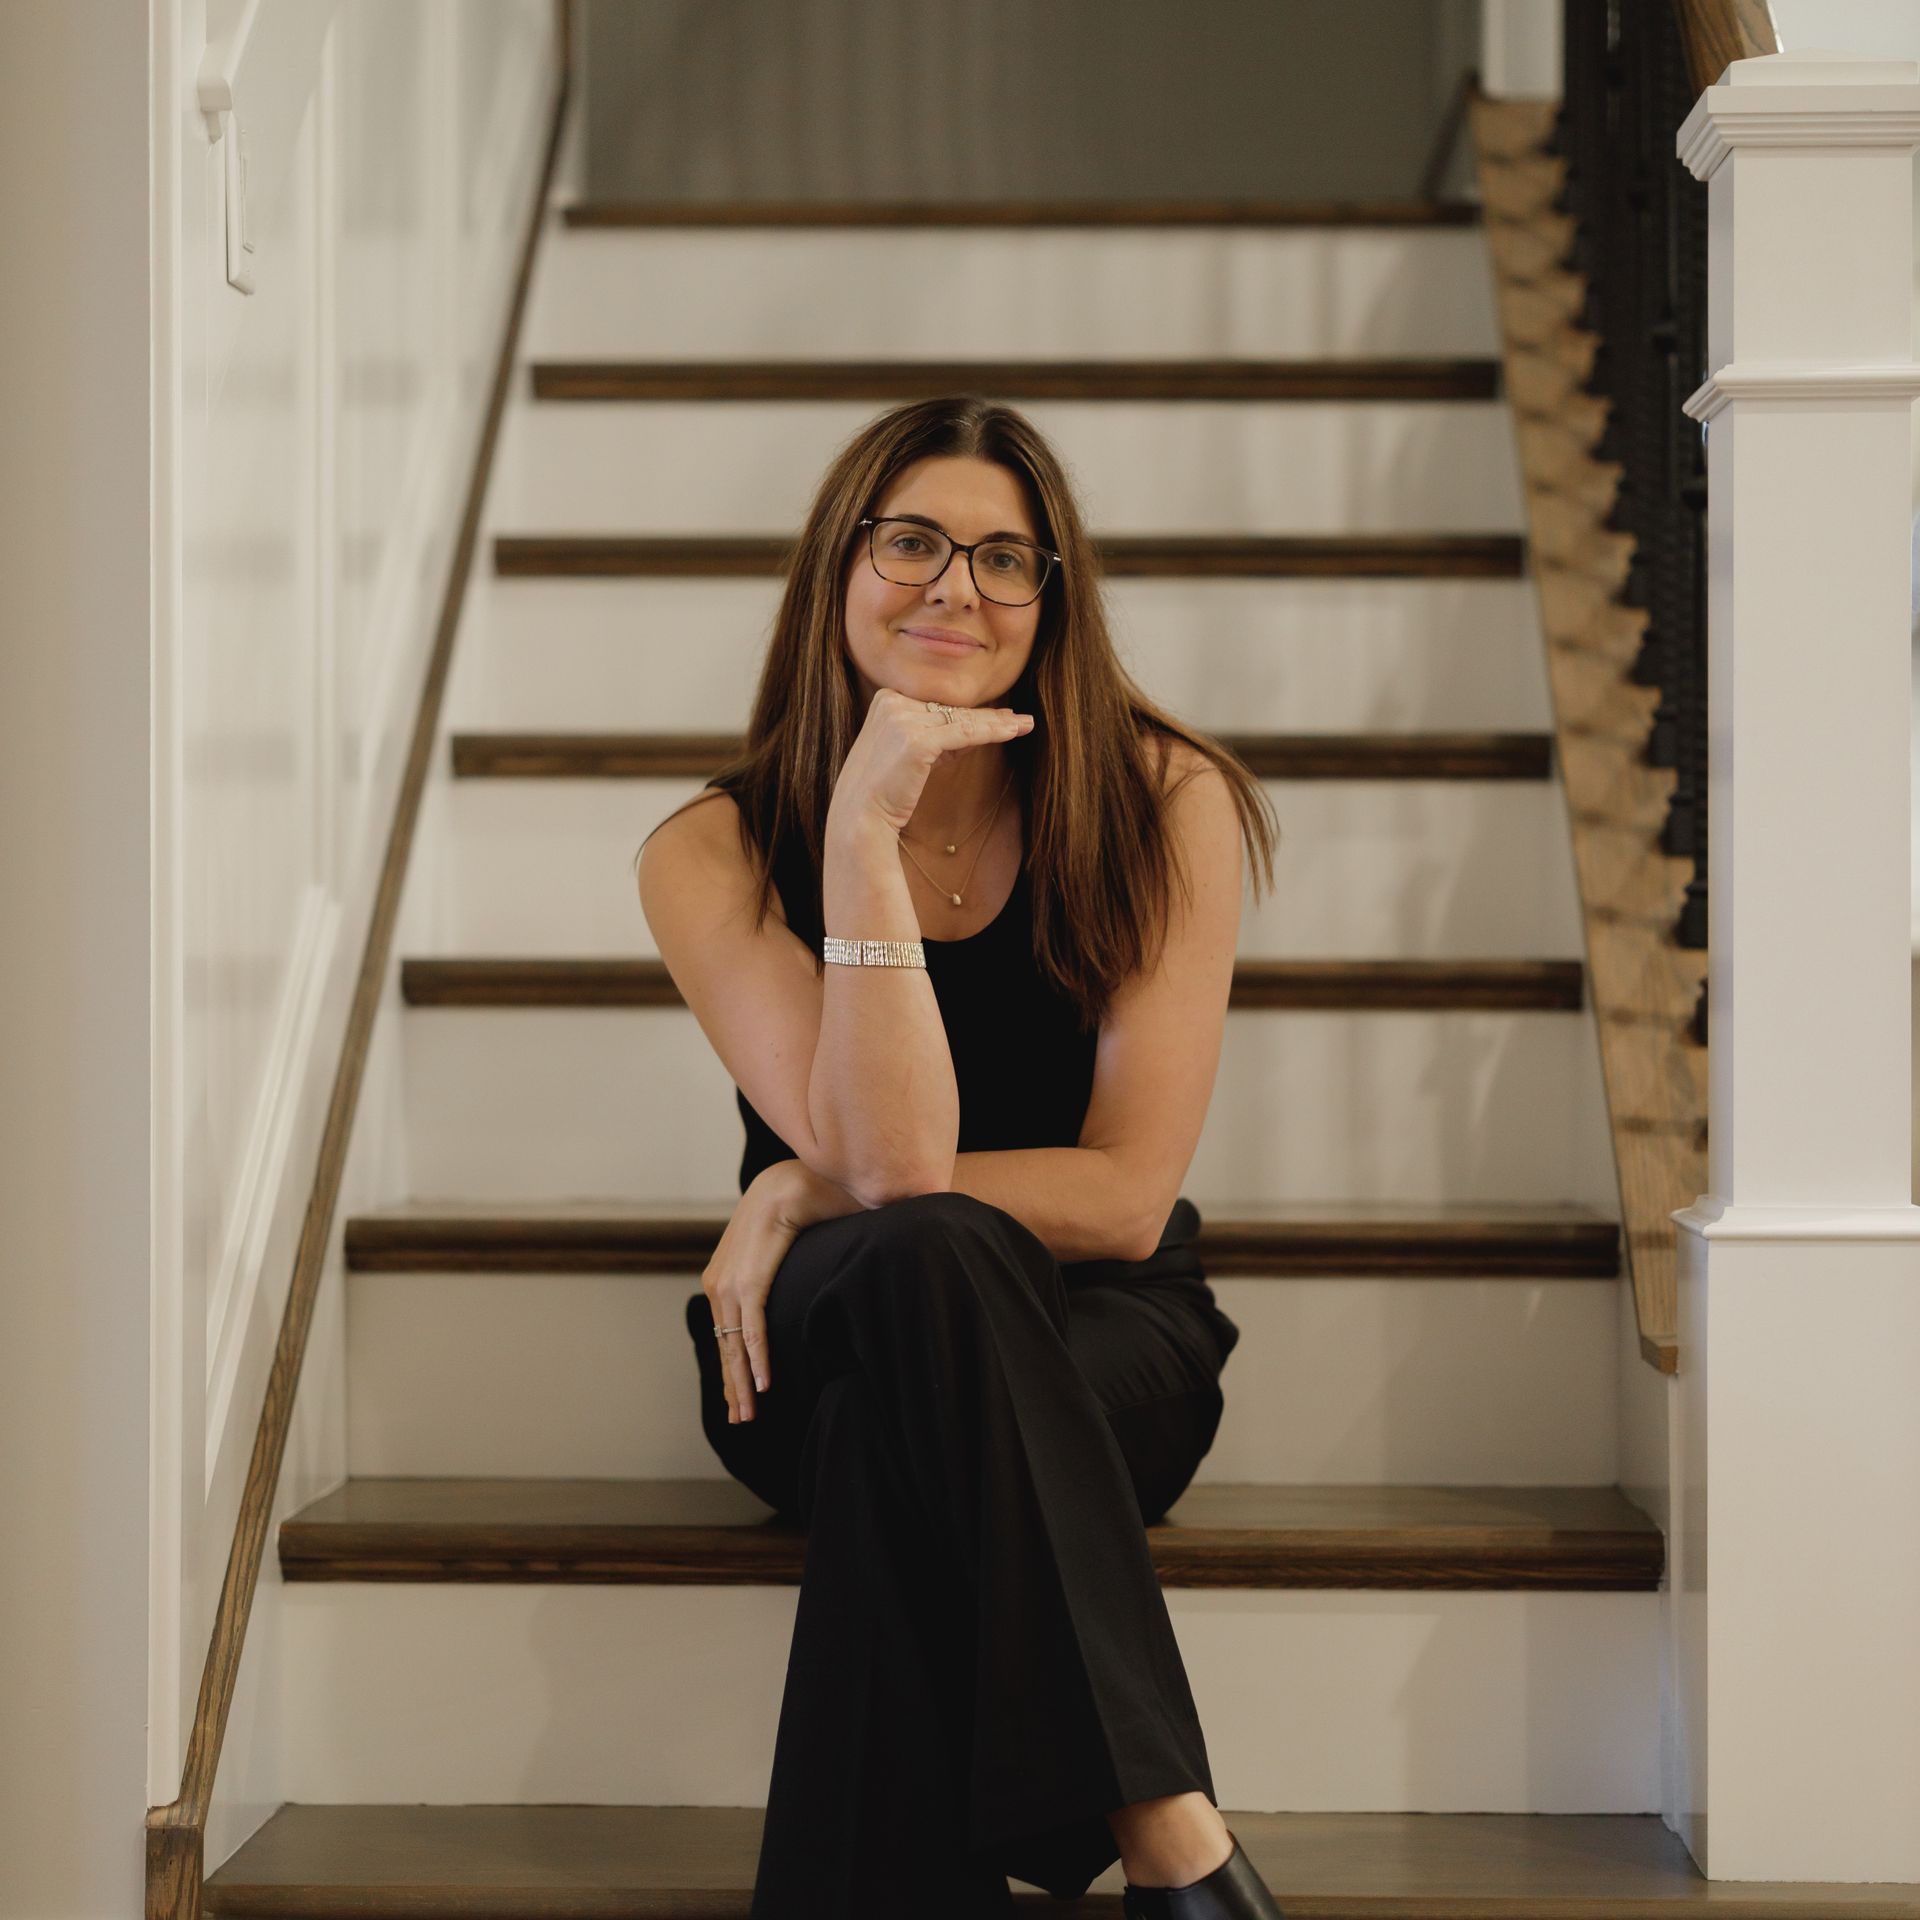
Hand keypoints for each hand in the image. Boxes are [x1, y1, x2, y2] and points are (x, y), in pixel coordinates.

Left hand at [702, 1161, 863, 1421]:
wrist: (793, 1179)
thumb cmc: (796, 1210)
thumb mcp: (785, 1253)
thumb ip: (793, 1278)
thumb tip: (817, 1293)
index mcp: (726, 1278)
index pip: (727, 1335)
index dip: (734, 1368)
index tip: (740, 1397)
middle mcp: (720, 1285)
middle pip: (727, 1348)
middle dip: (734, 1387)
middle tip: (741, 1419)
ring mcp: (730, 1285)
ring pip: (736, 1346)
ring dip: (743, 1384)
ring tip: (749, 1415)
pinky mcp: (748, 1282)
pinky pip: (752, 1331)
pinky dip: (757, 1359)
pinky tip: (763, 1386)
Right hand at [829, 685, 1035, 837]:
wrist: (860, 817)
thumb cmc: (884, 790)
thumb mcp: (908, 752)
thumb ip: (932, 736)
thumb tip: (968, 732)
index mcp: (886, 699)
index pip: (937, 704)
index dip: (970, 712)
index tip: (998, 714)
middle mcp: (892, 702)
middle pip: (951, 709)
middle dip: (988, 715)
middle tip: (1019, 717)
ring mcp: (902, 718)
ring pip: (961, 720)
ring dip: (997, 723)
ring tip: (1024, 724)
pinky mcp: (916, 740)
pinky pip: (964, 734)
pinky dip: (991, 733)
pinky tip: (1013, 732)